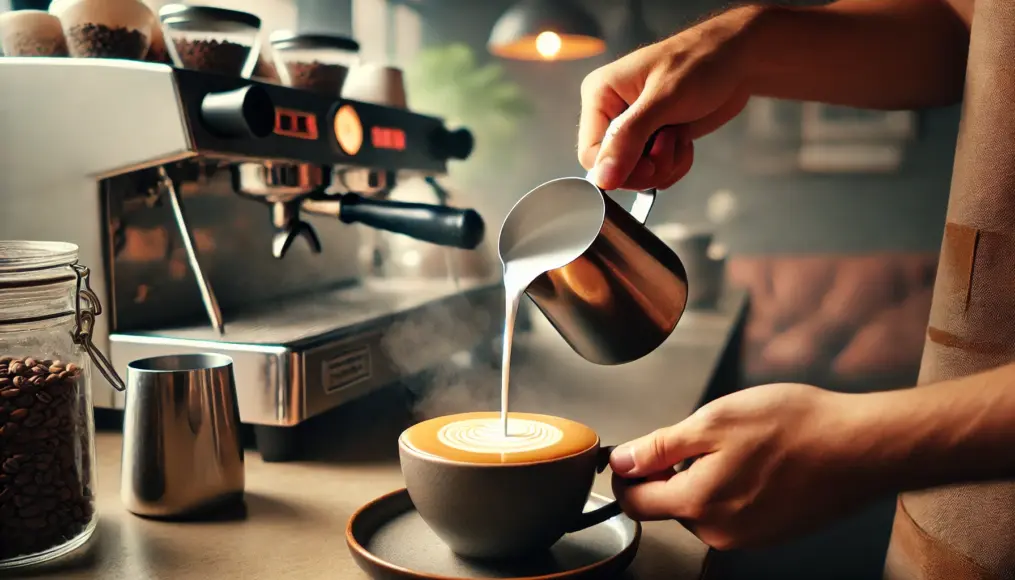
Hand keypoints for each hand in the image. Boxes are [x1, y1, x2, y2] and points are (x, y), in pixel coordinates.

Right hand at [578, 7, 759, 191]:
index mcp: (600, 96)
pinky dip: (674, 165)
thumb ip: (628, 139)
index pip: (590, 155)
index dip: (620, 168)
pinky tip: (684, 140)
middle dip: (648, 166)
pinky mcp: (653, 140)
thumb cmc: (700, 63)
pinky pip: (655, 173)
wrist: (738, 60)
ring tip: (679, 136)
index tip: (650, 164)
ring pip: (636, 175)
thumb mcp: (663, 100)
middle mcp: (611, 114)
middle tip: (670, 142)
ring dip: (665, 165)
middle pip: (613, 169)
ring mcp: (633, 129)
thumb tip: (602, 178)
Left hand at [609, 383, 887, 549]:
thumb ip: (660, 446)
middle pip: (670, 504)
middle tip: (702, 434)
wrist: (863, 448)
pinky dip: (735, 485)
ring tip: (741, 444)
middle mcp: (720, 531)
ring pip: (703, 506)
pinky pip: (734, 510)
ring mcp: (748, 536)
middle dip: (672, 471)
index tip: (629, 452)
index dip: (625, 474)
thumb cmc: (796, 427)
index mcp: (699, 503)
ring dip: (705, 477)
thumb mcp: (713, 421)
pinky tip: (761, 460)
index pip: (635, 502)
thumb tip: (621, 461)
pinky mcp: (772, 533)